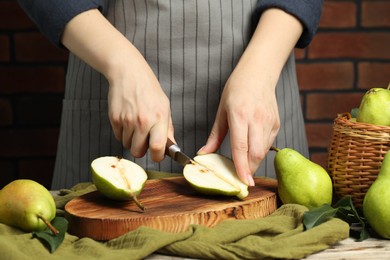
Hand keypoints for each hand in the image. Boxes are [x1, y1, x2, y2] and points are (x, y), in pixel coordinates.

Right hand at [61, 9, 174, 161]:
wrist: (128, 73)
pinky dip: (123, 133)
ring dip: (131, 140)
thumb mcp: (165, 107)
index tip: (157, 155)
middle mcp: (143, 121)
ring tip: (136, 125)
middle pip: (138, 152)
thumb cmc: (149, 89)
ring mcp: (127, 120)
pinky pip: (118, 137)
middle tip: (144, 140)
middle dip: (141, 149)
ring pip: (127, 145)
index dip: (157, 156)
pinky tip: (127, 120)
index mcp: (159, 118)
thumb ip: (168, 129)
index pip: (157, 148)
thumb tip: (171, 147)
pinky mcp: (114, 119)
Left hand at [199, 66, 279, 185]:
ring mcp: (269, 121)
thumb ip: (215, 136)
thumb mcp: (221, 111)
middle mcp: (257, 119)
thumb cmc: (236, 90)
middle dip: (249, 170)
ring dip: (254, 162)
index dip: (242, 167)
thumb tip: (204, 154)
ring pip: (264, 151)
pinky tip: (252, 149)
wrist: (258, 73)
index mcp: (240, 115)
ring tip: (245, 167)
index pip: (241, 147)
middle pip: (256, 153)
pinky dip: (260, 151)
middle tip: (242, 180)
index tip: (242, 182)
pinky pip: (269, 143)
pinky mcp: (276, 123)